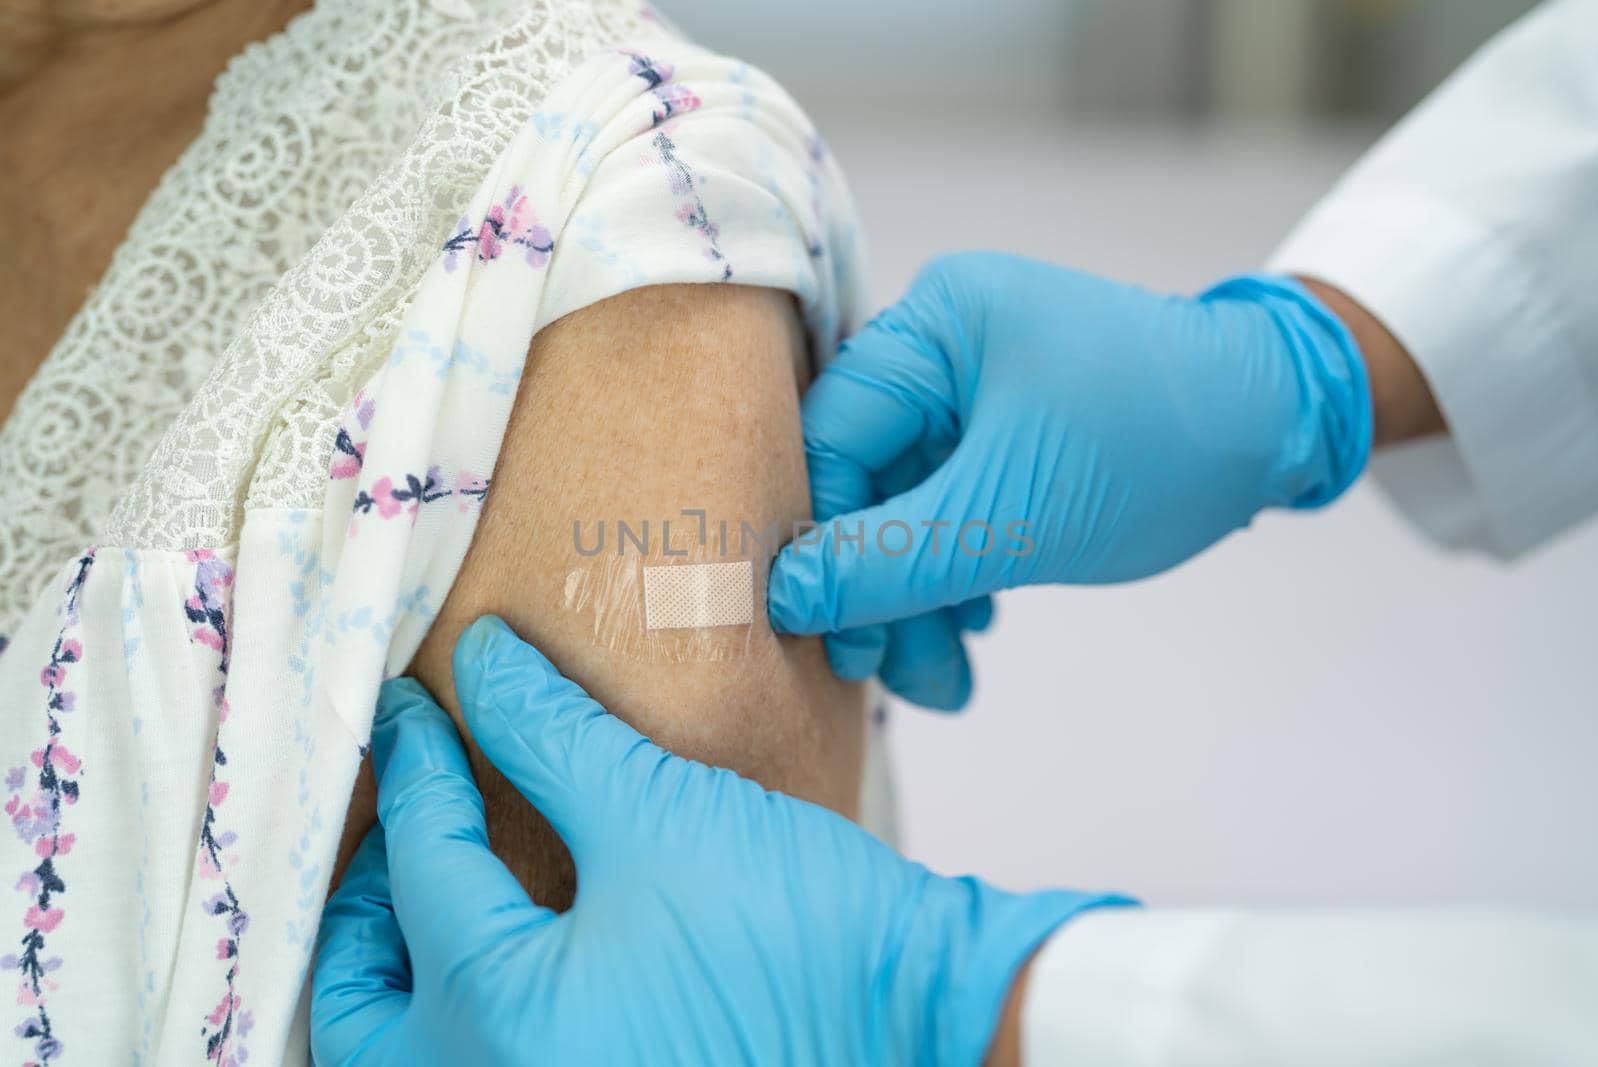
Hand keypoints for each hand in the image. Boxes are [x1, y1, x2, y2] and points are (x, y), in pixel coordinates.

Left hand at [311, 616, 1125, 1065]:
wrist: (928, 1018)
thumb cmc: (804, 929)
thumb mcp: (664, 814)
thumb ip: (552, 735)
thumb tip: (481, 664)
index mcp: (505, 1024)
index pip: (419, 873)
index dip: (412, 773)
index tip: (410, 711)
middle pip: (360, 1012)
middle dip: (360, 909)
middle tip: (397, 824)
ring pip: (412, 1056)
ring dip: (402, 972)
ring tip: (435, 887)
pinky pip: (486, 1063)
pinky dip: (464, 1012)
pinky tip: (505, 945)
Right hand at [768, 253, 1370, 706]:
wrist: (1284, 428)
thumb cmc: (1159, 450)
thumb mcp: (1014, 516)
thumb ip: (892, 560)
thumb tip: (786, 598)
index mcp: (936, 323)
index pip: (833, 437)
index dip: (819, 539)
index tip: (822, 632)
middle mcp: (944, 342)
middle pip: (868, 478)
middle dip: (880, 584)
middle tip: (885, 675)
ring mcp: (978, 385)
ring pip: (910, 502)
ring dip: (919, 593)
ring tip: (942, 680)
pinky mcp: (1010, 425)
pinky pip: (954, 500)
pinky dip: (959, 567)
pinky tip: (974, 625)